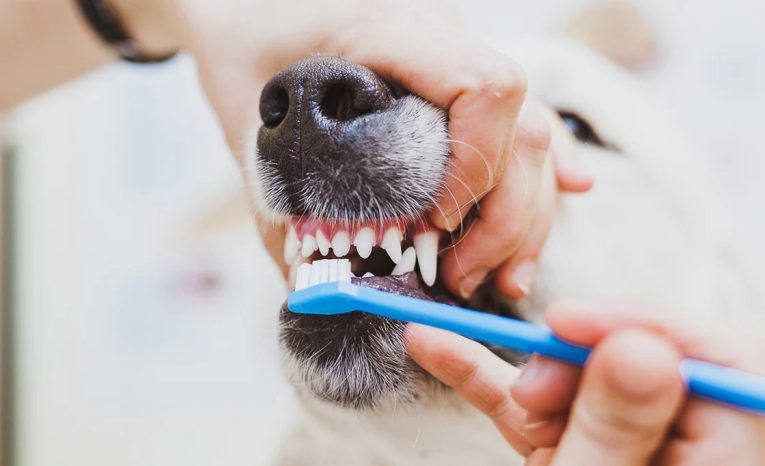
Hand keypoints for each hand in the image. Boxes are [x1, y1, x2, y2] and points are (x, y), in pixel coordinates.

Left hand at [165, 0, 591, 296]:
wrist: (245, 5)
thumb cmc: (239, 56)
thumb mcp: (249, 132)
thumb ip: (282, 212)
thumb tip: (322, 297)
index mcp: (389, 30)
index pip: (483, 87)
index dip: (477, 167)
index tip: (437, 225)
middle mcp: (440, 37)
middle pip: (520, 126)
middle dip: (505, 218)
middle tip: (458, 279)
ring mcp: (456, 57)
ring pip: (532, 133)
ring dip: (525, 213)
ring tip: (498, 277)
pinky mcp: (458, 78)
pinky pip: (522, 119)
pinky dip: (544, 165)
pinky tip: (570, 191)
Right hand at [406, 303, 764, 464]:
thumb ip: (620, 431)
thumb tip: (644, 347)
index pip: (718, 366)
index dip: (649, 327)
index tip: (571, 325)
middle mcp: (673, 455)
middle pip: (646, 364)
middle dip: (579, 359)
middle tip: (535, 389)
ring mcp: (618, 452)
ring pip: (583, 378)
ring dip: (532, 374)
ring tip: (503, 390)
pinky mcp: (569, 454)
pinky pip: (532, 409)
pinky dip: (483, 381)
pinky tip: (437, 348)